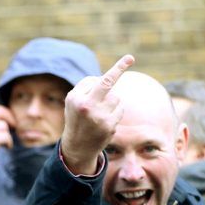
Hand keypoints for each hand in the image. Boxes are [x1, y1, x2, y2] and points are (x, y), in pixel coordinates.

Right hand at [0, 104, 14, 170]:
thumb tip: (4, 115)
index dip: (4, 111)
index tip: (10, 118)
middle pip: (0, 113)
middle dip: (10, 118)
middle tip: (14, 126)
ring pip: (4, 126)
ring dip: (7, 135)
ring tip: (3, 143)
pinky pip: (6, 137)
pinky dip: (8, 143)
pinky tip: (5, 147)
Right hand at [61, 54, 133, 173]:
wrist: (77, 146)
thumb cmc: (77, 117)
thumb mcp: (74, 101)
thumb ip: (87, 87)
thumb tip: (110, 76)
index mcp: (75, 98)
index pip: (95, 79)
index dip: (116, 69)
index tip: (130, 58)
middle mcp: (85, 105)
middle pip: (107, 83)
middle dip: (119, 69)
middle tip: (130, 58)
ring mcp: (98, 116)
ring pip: (116, 97)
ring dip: (112, 101)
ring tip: (101, 112)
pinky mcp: (109, 125)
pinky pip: (120, 109)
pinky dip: (116, 111)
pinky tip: (106, 120)